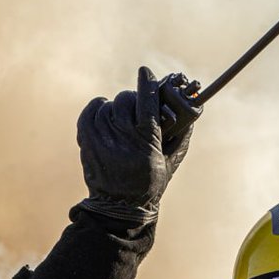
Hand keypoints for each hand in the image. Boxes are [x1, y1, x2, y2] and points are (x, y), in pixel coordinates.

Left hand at [76, 66, 200, 223]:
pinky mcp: (87, 142)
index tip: (145, 72)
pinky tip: (104, 112)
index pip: (147, 103)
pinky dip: (97, 108)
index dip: (147, 84)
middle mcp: (122, 139)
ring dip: (116, 107)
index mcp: (146, 142)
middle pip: (125, 100)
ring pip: (108, 106)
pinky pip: (89, 112)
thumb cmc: (150, 183)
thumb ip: (182, 134)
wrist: (120, 206)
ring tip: (121, 119)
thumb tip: (192, 110)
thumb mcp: (171, 161)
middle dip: (133, 100)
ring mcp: (102, 140)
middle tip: (136, 108)